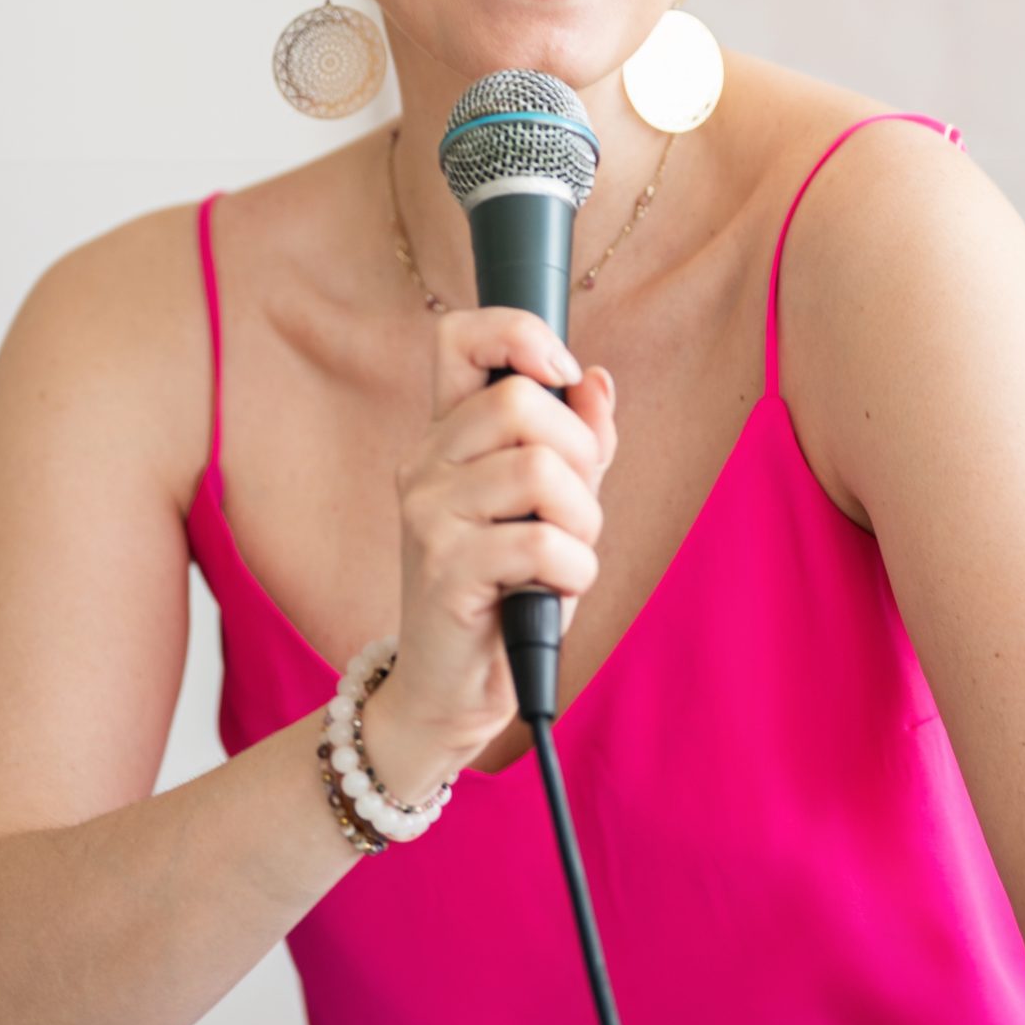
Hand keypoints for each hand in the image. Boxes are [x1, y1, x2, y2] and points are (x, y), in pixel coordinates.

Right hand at [386, 304, 616, 756]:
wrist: (452, 691)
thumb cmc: (506, 594)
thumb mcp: (553, 509)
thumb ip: (577, 445)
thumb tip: (598, 382)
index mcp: (447, 437)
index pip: (459, 337)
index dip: (518, 333)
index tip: (563, 373)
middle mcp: (426, 464)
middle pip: (521, 400)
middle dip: (580, 455)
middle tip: (576, 513)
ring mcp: (428, 515)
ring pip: (538, 468)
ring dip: (582, 521)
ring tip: (567, 559)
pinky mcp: (443, 569)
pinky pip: (540, 543)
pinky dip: (573, 572)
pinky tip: (556, 593)